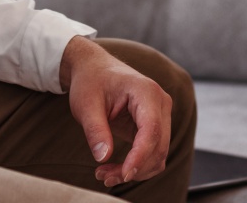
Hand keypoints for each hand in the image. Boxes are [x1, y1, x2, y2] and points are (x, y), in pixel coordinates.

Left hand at [59, 35, 171, 187]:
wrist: (94, 69)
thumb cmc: (91, 81)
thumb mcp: (86, 105)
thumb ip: (96, 130)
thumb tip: (104, 157)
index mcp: (146, 91)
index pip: (152, 129)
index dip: (140, 156)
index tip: (123, 174)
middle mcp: (159, 102)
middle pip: (159, 145)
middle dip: (135, 168)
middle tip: (104, 176)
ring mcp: (160, 113)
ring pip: (158, 153)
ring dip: (137, 170)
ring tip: (106, 174)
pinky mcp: (154, 124)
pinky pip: (153, 151)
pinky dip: (138, 165)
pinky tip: (115, 168)